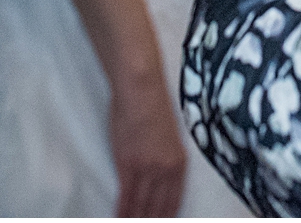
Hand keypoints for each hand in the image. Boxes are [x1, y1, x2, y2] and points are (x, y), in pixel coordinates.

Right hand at [109, 79, 188, 216]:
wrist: (141, 90)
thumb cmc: (154, 106)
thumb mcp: (169, 136)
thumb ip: (166, 158)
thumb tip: (158, 174)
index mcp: (180, 162)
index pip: (174, 200)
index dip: (167, 217)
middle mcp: (166, 170)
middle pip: (158, 207)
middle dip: (152, 221)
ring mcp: (147, 169)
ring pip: (141, 205)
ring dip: (136, 219)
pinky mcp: (128, 165)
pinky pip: (126, 196)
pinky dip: (123, 211)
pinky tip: (121, 220)